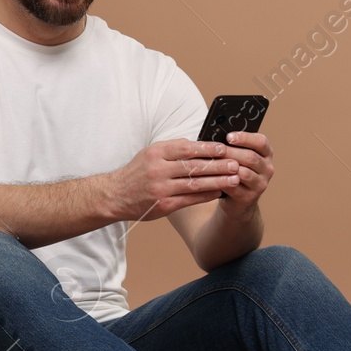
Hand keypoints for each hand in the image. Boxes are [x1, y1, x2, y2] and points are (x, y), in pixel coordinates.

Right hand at [110, 138, 241, 222]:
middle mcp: (158, 170)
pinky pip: (190, 199)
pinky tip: (219, 192)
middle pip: (193, 166)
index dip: (207, 148)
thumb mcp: (149, 153)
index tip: (224, 147)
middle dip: (218, 165)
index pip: (186, 148)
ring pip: (195, 184)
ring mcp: (161, 189)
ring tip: (234, 178)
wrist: (115, 196)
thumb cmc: (136, 173)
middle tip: (236, 163)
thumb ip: (172, 149)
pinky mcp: (163, 205)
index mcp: (155, 153)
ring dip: (217, 181)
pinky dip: (206, 195)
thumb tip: (199, 144)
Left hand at [216, 130, 272, 218]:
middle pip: (251, 157)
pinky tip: (213, 177)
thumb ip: (233, 147)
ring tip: (213, 163)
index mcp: (266, 154)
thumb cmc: (234, 171)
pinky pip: (235, 187)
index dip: (245, 138)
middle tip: (216, 150)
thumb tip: (215, 137)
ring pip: (244, 173)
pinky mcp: (250, 197)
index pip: (261, 142)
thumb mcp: (237, 157)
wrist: (236, 199)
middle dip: (231, 152)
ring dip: (227, 167)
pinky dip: (223, 181)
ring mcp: (260, 184)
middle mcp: (267, 168)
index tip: (229, 136)